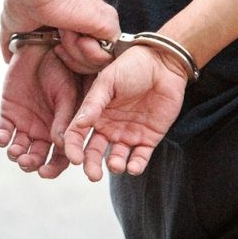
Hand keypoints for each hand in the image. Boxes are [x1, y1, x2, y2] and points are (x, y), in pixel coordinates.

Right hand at [0, 0, 118, 69]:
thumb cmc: (24, 1)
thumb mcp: (17, 28)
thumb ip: (15, 45)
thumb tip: (9, 58)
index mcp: (76, 28)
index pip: (81, 62)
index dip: (67, 63)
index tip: (53, 49)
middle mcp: (92, 27)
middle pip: (92, 67)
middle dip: (71, 61)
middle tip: (57, 43)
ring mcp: (102, 27)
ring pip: (98, 65)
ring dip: (74, 52)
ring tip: (63, 30)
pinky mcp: (110, 27)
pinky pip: (104, 58)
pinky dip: (84, 50)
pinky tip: (72, 30)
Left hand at [0, 44, 86, 178]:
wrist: (41, 49)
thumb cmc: (61, 70)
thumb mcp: (67, 94)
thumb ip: (64, 118)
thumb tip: (62, 146)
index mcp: (62, 129)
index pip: (60, 157)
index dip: (54, 168)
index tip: (46, 173)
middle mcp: (44, 131)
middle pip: (37, 157)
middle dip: (31, 164)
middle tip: (27, 163)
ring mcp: (25, 123)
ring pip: (19, 149)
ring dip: (16, 154)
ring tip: (16, 151)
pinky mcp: (8, 114)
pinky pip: (3, 133)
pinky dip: (2, 139)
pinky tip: (3, 139)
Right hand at [64, 46, 187, 180]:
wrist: (163, 63)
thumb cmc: (132, 66)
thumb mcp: (108, 81)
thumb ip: (93, 103)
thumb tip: (77, 124)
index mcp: (94, 113)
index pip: (77, 135)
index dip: (73, 148)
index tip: (74, 159)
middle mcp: (108, 127)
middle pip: (94, 152)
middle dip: (91, 165)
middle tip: (93, 175)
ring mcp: (128, 134)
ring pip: (116, 158)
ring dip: (114, 166)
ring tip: (116, 165)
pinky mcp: (148, 139)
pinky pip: (140, 158)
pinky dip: (135, 166)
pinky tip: (133, 167)